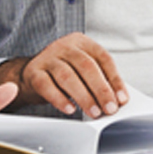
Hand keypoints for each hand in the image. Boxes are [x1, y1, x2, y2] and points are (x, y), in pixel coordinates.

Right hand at [0, 33, 126, 117]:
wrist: (31, 74)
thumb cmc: (62, 72)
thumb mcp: (82, 70)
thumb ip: (99, 80)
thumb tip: (116, 99)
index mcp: (81, 42)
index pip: (103, 58)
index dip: (114, 79)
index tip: (121, 98)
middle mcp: (64, 46)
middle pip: (86, 66)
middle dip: (101, 90)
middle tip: (109, 108)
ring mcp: (48, 57)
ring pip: (67, 76)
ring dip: (83, 96)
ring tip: (93, 112)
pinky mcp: (34, 71)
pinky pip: (47, 86)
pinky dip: (60, 99)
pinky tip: (70, 109)